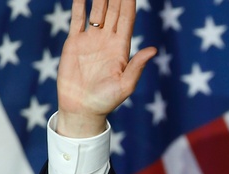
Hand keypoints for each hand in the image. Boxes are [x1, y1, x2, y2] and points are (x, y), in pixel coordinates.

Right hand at [56, 0, 156, 137]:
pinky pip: (77, 20)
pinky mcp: (74, 43)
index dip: (129, 4)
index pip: (126, 20)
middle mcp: (107, 41)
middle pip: (113, 12)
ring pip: (97, 13)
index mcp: (121, 49)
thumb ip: (137, 65)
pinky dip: (79, 6)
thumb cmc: (106, 101)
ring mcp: (91, 40)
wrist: (82, 109)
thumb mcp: (126, 85)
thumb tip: (154, 49)